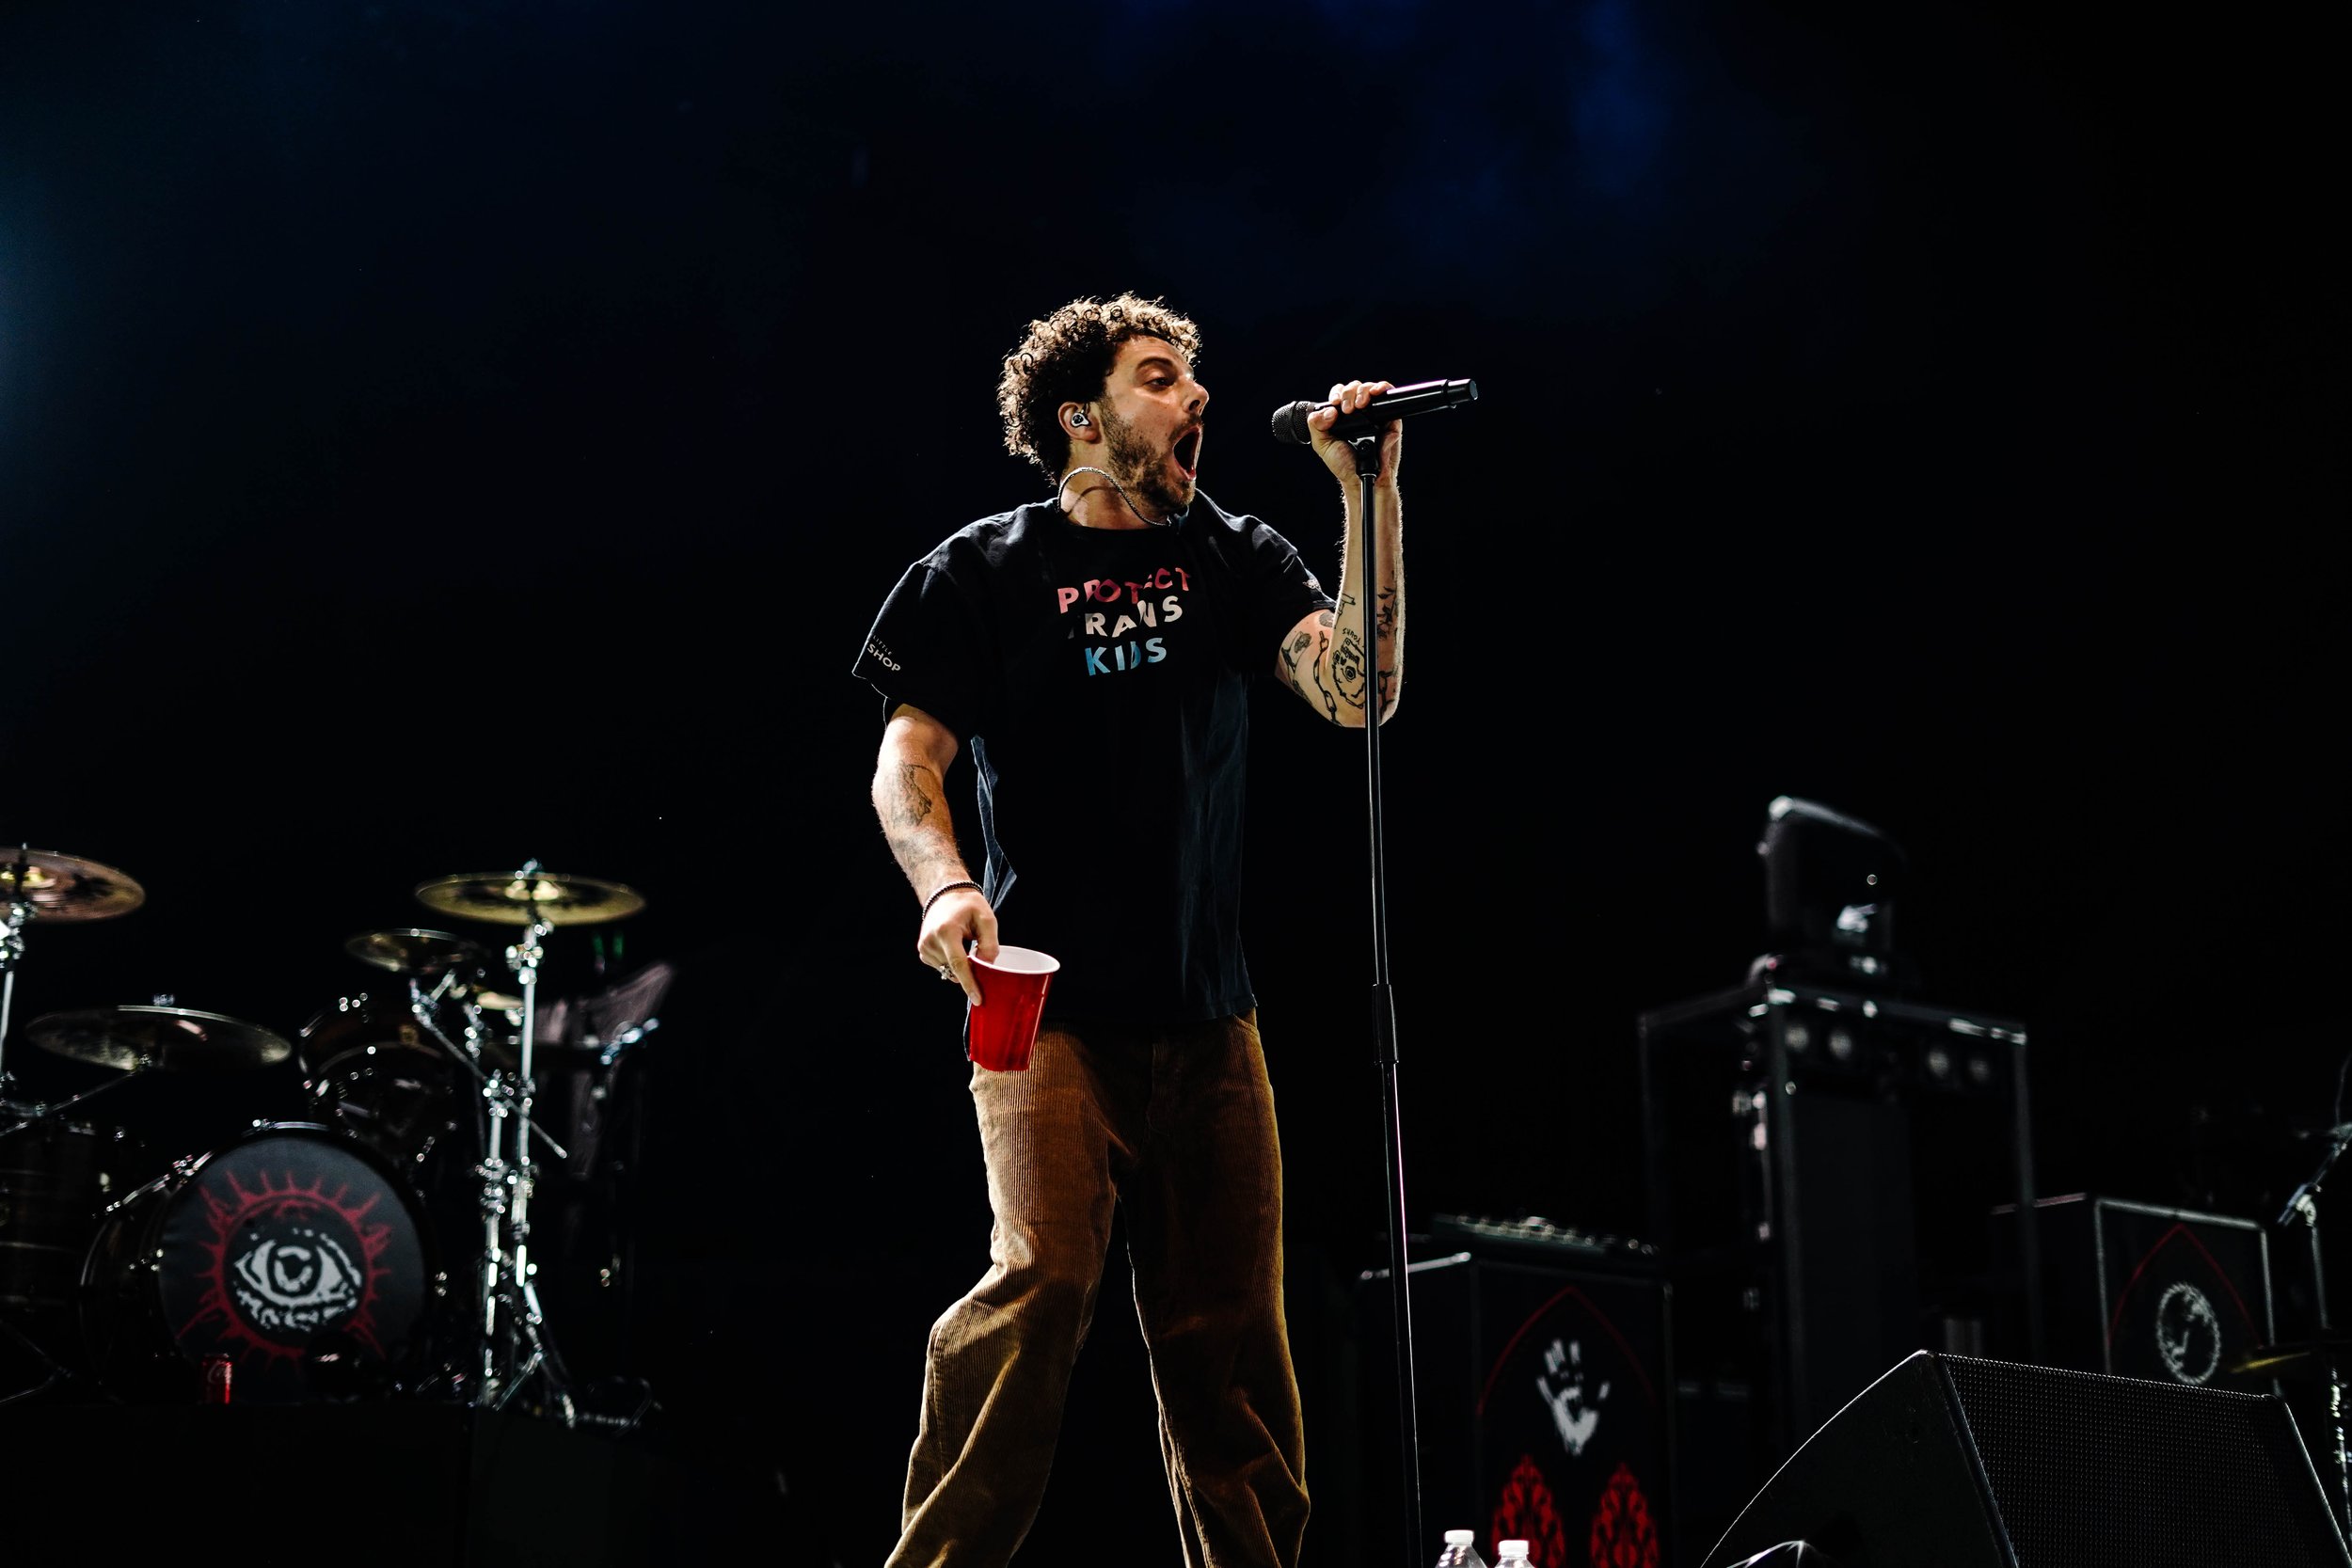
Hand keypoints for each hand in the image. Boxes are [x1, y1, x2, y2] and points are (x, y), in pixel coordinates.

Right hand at [918, 887, 997, 1005]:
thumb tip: (987, 966)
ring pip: (949, 971)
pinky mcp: (923, 952)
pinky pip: (942, 967)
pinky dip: (952, 963)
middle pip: (955, 970)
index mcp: (946, 931)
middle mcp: (931, 941)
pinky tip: (955, 946)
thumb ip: (990, 943)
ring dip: (961, 965)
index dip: (969, 984)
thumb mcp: (986, 918)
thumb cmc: (968, 905)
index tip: (978, 999)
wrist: (946, 894)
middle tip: (979, 955)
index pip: (958, 964)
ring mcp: (924, 947)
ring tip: (963, 942)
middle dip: (970, 972)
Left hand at [1308, 379, 1403, 488]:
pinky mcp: (1390, 419)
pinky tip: (1376, 394)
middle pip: (1355, 388)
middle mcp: (1359, 412)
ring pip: (1370, 388)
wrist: (1362, 477)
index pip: (1339, 394)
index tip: (1335, 405)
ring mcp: (1375, 414)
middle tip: (1348, 409)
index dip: (1337, 394)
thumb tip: (1326, 411)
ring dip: (1364, 391)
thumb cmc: (1344, 463)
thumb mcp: (1322, 445)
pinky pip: (1388, 397)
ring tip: (1360, 404)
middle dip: (1349, 393)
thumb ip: (1316, 426)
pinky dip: (1383, 389)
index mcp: (1342, 416)